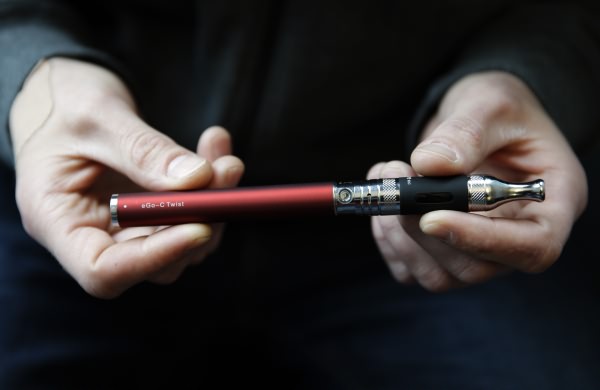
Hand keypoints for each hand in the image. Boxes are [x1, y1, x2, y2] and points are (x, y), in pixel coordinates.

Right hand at [10, 58, 243, 297]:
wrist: (63, 91)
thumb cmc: (62, 100)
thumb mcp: (96, 115)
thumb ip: (143, 150)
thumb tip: (198, 178)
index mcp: (55, 220)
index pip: (102, 269)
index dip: (155, 257)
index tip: (201, 227)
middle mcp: (90, 234)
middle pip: (152, 260)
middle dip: (198, 221)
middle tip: (226, 172)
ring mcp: (122, 227)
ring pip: (179, 241)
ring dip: (212, 203)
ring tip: (225, 158)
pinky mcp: (149, 213)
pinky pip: (187, 215)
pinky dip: (209, 187)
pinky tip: (215, 147)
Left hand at [369, 71, 586, 290]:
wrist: (478, 117)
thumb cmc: (501, 110)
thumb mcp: (492, 103)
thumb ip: (467, 132)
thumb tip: (429, 165)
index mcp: (552, 203)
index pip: (532, 247)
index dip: (480, 240)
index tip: (431, 216)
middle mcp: (518, 235)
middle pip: (476, 267)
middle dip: (423, 229)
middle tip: (396, 177)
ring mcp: (480, 249)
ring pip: (438, 275)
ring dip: (399, 233)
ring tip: (388, 178)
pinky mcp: (444, 251)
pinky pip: (411, 268)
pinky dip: (388, 239)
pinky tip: (385, 201)